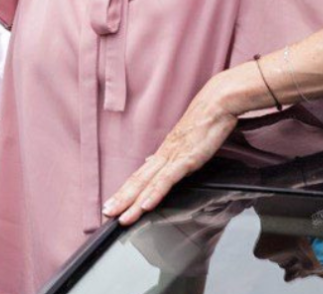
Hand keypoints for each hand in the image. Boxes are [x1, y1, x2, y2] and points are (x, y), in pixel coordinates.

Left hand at [102, 74, 238, 224]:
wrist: (217, 104)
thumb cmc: (205, 121)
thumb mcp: (185, 142)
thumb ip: (170, 156)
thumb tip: (154, 162)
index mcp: (163, 153)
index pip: (139, 176)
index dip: (126, 191)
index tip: (114, 203)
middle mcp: (163, 156)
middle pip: (137, 181)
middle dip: (121, 199)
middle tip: (106, 213)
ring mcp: (172, 157)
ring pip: (146, 183)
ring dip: (132, 202)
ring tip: (120, 217)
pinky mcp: (185, 159)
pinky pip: (166, 180)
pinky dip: (154, 194)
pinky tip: (145, 207)